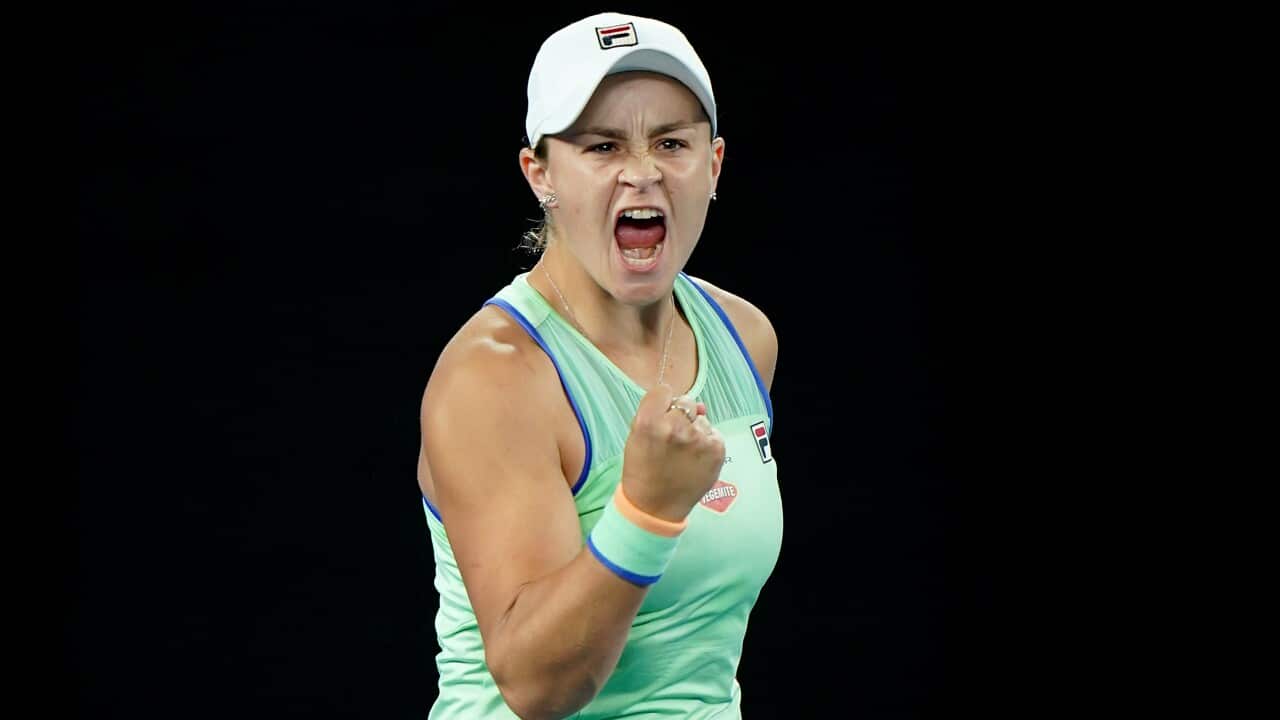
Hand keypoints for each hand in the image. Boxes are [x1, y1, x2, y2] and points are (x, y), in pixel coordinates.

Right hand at [618, 384, 723, 521]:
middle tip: (673, 440)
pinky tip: (695, 460)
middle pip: (686, 402)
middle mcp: (674, 427)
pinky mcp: (717, 450)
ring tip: (683, 455)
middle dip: (681, 416)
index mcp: (648, 422)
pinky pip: (714, 434)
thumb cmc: (643, 471)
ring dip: (695, 432)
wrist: (654, 508)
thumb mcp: (637, 437)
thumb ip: (658, 413)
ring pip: (702, 419)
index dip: (663, 404)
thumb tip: (697, 404)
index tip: (661, 416)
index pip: (664, 391)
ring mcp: (698, 438)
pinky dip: (707, 445)